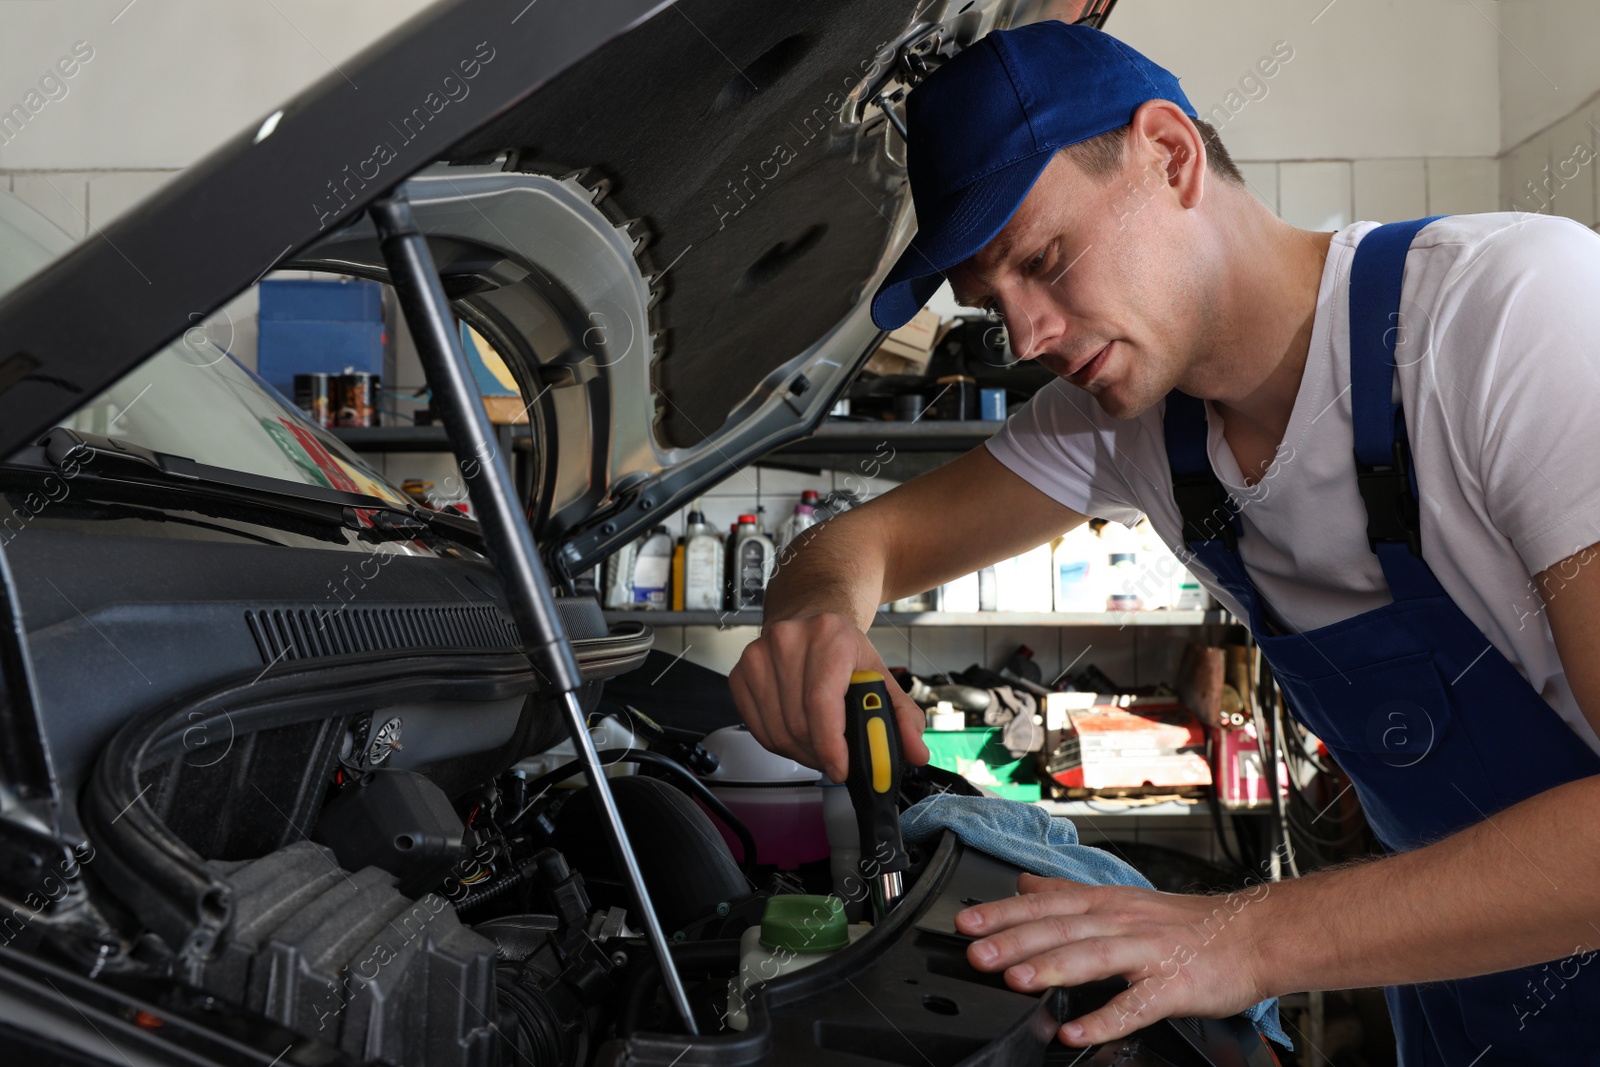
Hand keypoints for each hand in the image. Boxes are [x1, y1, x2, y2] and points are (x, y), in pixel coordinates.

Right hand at [729, 612, 929, 781]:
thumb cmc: (843, 648)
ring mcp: (758, 656)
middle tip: (837, 761)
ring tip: (820, 746)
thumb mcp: (880, 674)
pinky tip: (798, 734)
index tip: (842, 769)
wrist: (809, 616)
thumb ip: (903, 716)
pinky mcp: (741, 673)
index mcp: (829, 637)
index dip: (831, 745)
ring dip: (802, 752)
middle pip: (799, 723)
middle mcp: (788, 640)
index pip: (822, 702)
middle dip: (821, 754)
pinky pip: (758, 729)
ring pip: (777, 731)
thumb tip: (916, 752)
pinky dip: (780, 743)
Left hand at [955, 873, 1272, 1046]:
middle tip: (975, 954)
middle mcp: (1121, 923)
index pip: (1044, 904)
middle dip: (1015, 940)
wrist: (1252, 936)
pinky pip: (1134, 1005)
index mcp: (1105, 904)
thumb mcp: (1121, 898)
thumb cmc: (1185, 923)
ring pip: (1093, 958)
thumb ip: (1069, 894)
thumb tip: (1025, 883)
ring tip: (1015, 981)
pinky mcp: (1172, 987)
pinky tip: (1075, 1031)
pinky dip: (1104, 1018)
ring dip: (1052, 968)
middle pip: (1061, 929)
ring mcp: (1147, 954)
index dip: (1003, 913)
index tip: (965, 922)